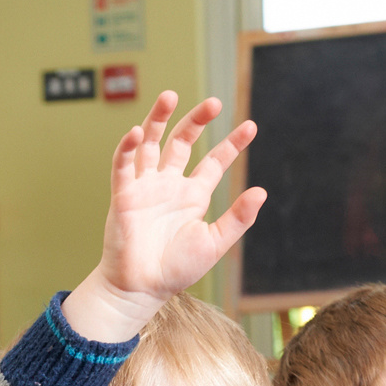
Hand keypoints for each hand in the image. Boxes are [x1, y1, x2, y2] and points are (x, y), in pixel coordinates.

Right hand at [62, 93, 262, 342]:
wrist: (141, 289)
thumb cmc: (176, 270)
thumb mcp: (214, 243)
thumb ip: (237, 218)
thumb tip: (261, 191)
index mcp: (193, 196)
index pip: (214, 161)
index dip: (232, 143)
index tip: (250, 126)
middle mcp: (169, 185)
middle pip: (183, 142)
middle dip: (197, 121)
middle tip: (214, 103)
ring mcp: (145, 187)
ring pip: (150, 143)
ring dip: (158, 119)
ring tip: (170, 96)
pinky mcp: (123, 195)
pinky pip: (123, 165)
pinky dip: (127, 148)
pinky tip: (135, 132)